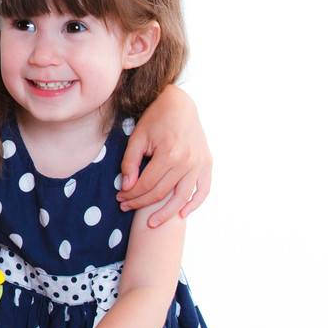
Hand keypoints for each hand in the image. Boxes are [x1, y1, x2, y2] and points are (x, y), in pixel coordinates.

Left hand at [118, 86, 212, 226]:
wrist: (180, 104)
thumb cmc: (155, 119)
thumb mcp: (137, 137)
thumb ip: (130, 163)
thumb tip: (127, 187)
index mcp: (169, 154)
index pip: (146, 184)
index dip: (131, 194)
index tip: (120, 197)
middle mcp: (187, 162)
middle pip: (161, 193)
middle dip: (141, 203)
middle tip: (126, 207)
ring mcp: (200, 164)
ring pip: (182, 197)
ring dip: (166, 213)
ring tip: (151, 223)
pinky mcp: (207, 163)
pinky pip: (203, 190)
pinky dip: (194, 204)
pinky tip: (181, 214)